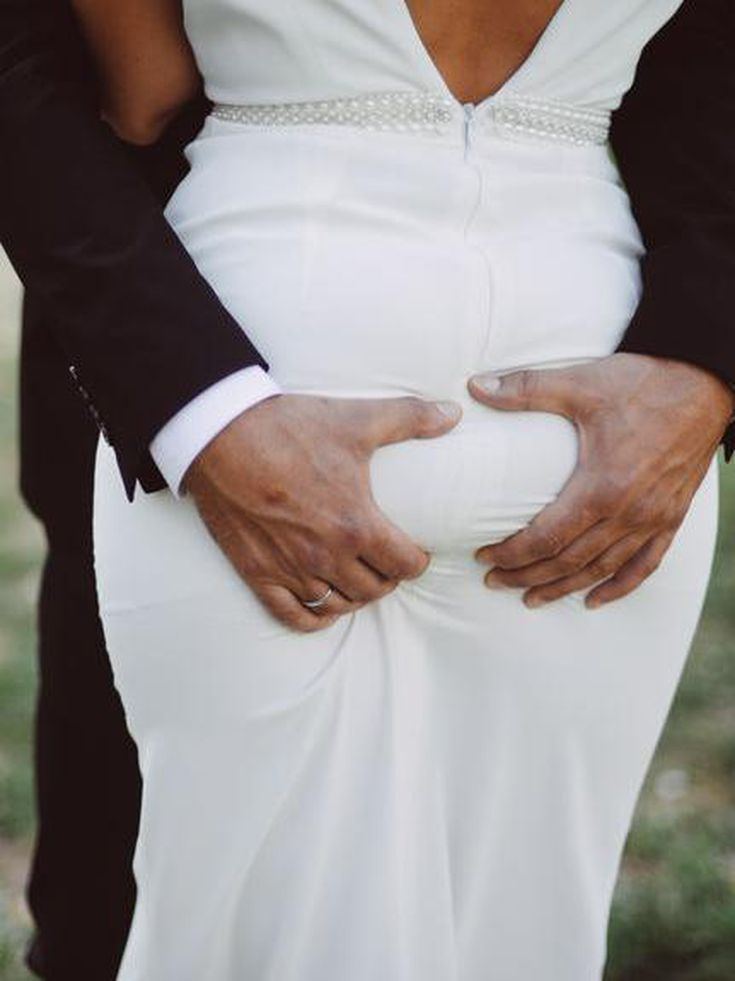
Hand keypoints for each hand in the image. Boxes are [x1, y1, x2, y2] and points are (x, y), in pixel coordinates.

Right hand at [183, 394, 461, 630]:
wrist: (220, 434)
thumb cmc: (290, 427)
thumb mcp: (356, 420)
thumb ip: (410, 418)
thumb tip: (452, 413)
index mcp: (356, 524)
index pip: (406, 565)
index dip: (418, 561)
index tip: (417, 552)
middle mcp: (326, 555)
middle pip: (376, 590)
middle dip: (389, 578)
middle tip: (388, 561)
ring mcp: (290, 569)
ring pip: (339, 605)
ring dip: (356, 596)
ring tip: (359, 577)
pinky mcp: (257, 574)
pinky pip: (294, 615)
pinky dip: (316, 616)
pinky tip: (324, 603)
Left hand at [469, 354, 733, 607]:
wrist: (706, 381)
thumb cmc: (643, 382)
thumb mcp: (579, 383)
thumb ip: (525, 389)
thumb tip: (475, 386)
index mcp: (601, 486)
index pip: (546, 538)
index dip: (512, 553)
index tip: (485, 558)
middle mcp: (629, 512)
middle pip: (569, 561)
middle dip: (527, 576)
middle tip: (495, 582)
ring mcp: (654, 518)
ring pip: (602, 569)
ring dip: (565, 588)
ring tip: (532, 599)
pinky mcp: (672, 516)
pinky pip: (645, 564)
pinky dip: (618, 586)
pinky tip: (595, 599)